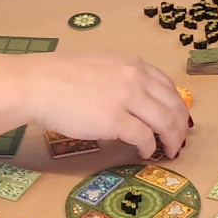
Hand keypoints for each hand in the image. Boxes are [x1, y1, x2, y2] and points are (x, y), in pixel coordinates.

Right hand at [20, 52, 191, 160]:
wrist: (37, 84)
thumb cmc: (59, 76)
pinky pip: (144, 137)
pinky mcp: (115, 120)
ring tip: (169, 150)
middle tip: (179, 140)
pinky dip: (148, 147)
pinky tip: (145, 153)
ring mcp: (127, 99)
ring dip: (171, 139)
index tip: (178, 119)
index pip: (168, 86)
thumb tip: (135, 101)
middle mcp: (135, 78)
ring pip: (165, 122)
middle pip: (173, 105)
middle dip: (180, 126)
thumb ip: (122, 79)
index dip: (177, 106)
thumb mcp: (101, 66)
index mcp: (132, 64)